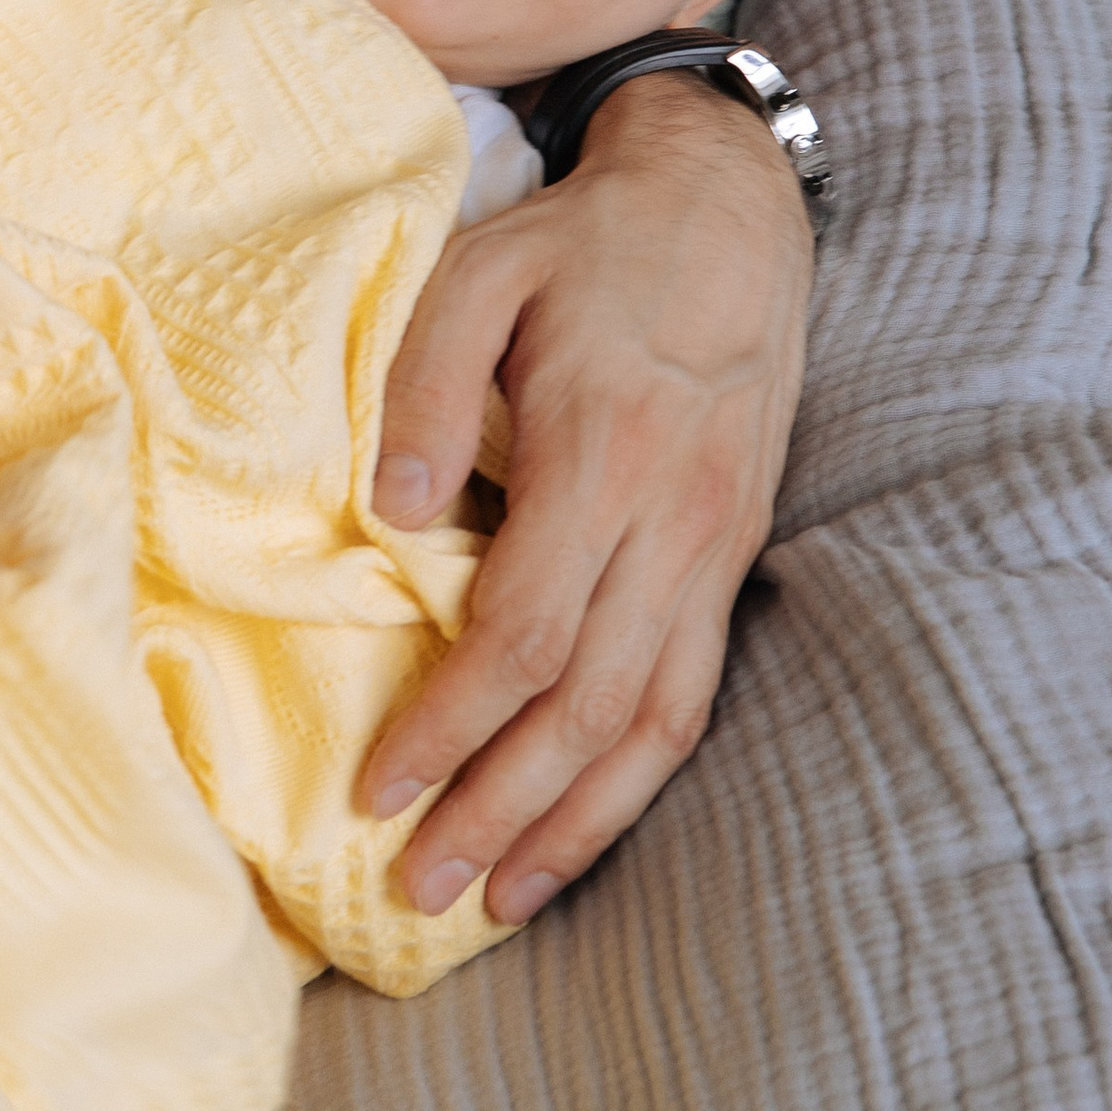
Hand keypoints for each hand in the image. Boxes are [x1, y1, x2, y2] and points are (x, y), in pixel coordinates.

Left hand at [358, 73, 811, 926]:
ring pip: (653, 724)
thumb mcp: (484, 270)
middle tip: (419, 888)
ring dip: (572, 823)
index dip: (452, 724)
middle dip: (500, 809)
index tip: (378, 785)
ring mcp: (714, 550)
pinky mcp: (730, 561)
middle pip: (587, 705)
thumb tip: (392, 510)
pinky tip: (578, 831)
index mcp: (605, 454)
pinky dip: (634, 782)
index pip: (526, 632)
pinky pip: (690, 698)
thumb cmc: (586, 244)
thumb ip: (429, 385)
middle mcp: (674, 522)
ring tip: (494, 897)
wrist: (733, 213)